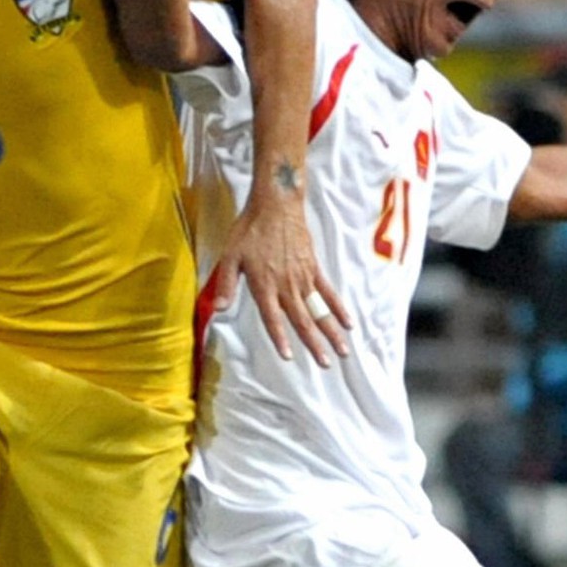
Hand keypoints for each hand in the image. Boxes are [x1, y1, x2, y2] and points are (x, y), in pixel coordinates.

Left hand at [211, 191, 351, 365]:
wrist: (276, 204)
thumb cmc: (250, 229)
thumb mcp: (230, 256)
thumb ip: (227, 284)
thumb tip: (218, 309)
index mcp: (264, 285)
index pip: (273, 318)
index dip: (280, 338)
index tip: (289, 357)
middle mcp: (286, 285)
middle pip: (302, 319)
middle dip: (314, 344)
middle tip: (325, 363)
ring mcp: (303, 277)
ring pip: (319, 310)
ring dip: (331, 331)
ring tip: (342, 351)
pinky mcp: (314, 268)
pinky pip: (328, 292)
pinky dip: (338, 308)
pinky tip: (348, 322)